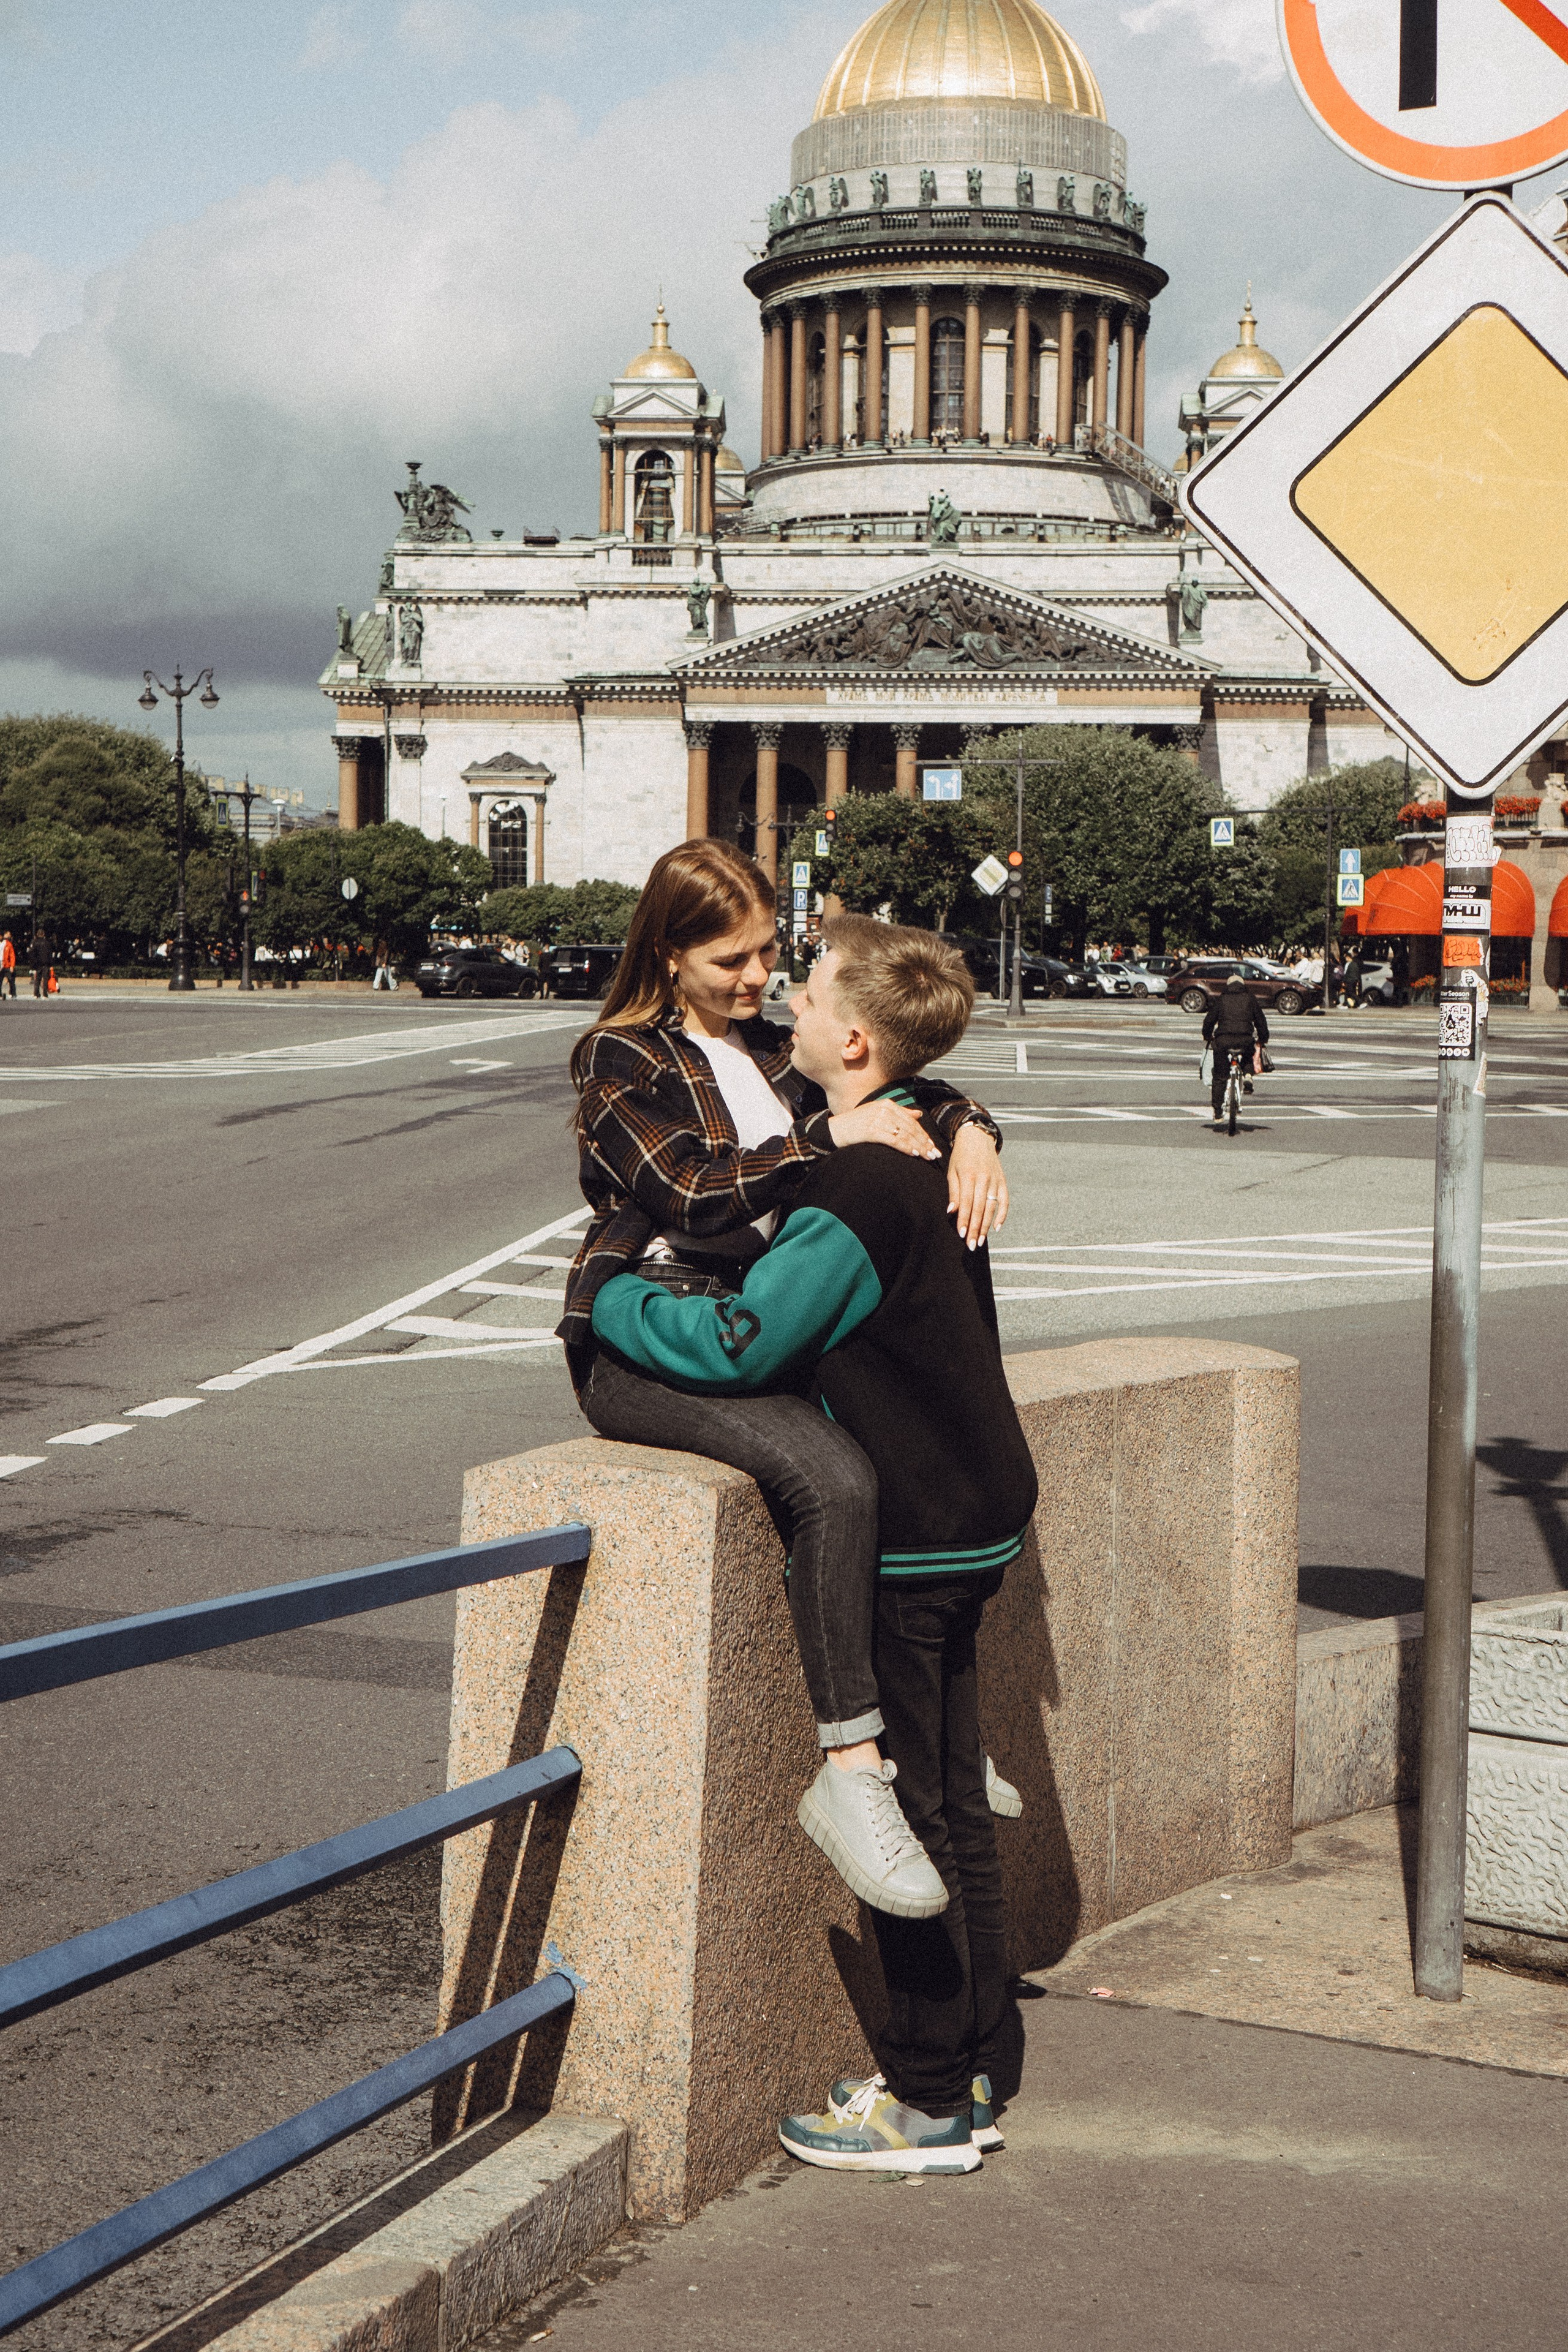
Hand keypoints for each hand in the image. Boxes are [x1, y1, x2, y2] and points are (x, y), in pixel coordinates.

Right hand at [827, 1099, 940, 1160]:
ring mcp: (878, 1119)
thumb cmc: (856, 1125)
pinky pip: (894, 1140)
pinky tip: (914, 1154)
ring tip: (928, 1157)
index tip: (932, 1145)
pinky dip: (906, 1148)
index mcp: (887, 1104)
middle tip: (935, 1154)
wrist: (834, 1130)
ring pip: (905, 1135)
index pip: (911, 1121)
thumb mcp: (878, 1114)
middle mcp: (884, 1109)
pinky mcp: (872, 1130)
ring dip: (919, 1147)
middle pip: (910, 1128)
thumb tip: (918, 1115)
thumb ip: (899, 1113)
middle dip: (924, 1142)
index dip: (923, 1134)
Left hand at [947, 1121, 1007, 1248]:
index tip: (962, 1235)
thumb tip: (951, 1211)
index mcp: (969, 1176)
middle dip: (975, 1228)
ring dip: (986, 1226)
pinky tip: (996, 1228)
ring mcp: (995, 1181)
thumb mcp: (952, 1171)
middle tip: (971, 1245)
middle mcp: (984, 1179)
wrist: (978, 1137)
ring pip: (991, 1207)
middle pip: (980, 1209)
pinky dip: (1002, 1215)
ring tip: (980, 1241)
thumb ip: (953, 1191)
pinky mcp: (1002, 1181)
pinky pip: (1005, 1201)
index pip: (966, 1203)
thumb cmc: (961, 1156)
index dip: (964, 1220)